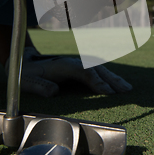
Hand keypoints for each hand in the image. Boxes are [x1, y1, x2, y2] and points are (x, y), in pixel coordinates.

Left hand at [5, 47, 132, 96]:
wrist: (25, 61)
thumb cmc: (27, 74)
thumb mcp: (28, 81)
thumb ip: (40, 86)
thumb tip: (54, 92)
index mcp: (63, 65)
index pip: (84, 72)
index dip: (96, 81)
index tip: (108, 92)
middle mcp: (74, 62)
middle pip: (97, 69)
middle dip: (112, 79)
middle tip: (126, 91)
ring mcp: (79, 63)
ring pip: (101, 69)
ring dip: (115, 78)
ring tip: (128, 89)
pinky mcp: (81, 68)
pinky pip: (99, 71)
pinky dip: (110, 77)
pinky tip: (119, 84)